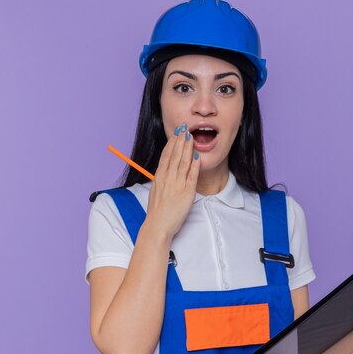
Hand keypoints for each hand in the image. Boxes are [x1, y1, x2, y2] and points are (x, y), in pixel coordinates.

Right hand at [144, 123, 199, 237]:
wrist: (157, 226)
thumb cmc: (157, 211)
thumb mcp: (155, 191)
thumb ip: (161, 179)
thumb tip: (164, 169)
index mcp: (159, 177)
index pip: (166, 156)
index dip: (171, 143)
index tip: (176, 133)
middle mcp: (167, 179)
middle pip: (174, 155)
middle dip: (179, 140)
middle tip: (184, 127)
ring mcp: (177, 185)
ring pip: (182, 162)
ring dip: (187, 148)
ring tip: (191, 137)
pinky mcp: (186, 193)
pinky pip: (191, 177)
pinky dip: (194, 165)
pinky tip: (197, 156)